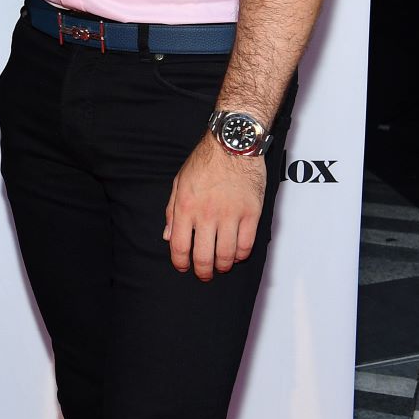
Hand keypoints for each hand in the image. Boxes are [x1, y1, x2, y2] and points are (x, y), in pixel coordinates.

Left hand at [163, 135, 265, 279]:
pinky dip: (242, 255)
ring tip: (221, 266)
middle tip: (204, 275)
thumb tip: (168, 236)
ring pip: (227, 255)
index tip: (183, 268)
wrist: (232, 144)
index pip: (179, 246)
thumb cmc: (203, 162)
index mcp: (185, 207)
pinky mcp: (251, 213)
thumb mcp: (178, 183)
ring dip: (223, 266)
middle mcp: (206, 214)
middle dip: (202, 271)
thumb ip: (171, 211)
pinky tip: (238, 255)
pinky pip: (247, 244)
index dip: (180, 263)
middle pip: (203, 256)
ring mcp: (230, 215)